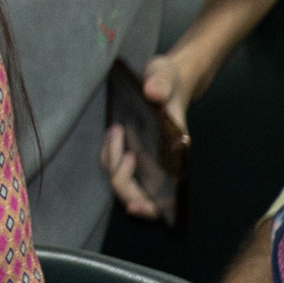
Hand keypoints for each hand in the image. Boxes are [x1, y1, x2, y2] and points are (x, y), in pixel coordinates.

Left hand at [100, 54, 192, 218]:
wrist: (165, 79)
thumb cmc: (168, 81)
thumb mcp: (165, 75)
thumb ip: (161, 83)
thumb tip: (153, 93)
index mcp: (175, 156)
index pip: (163, 196)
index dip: (148, 207)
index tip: (133, 206)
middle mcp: (160, 164)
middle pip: (135, 193)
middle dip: (121, 179)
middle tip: (121, 146)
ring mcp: (144, 159)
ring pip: (120, 178)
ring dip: (112, 161)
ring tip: (117, 130)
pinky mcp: (131, 150)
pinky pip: (113, 163)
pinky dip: (109, 153)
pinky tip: (113, 133)